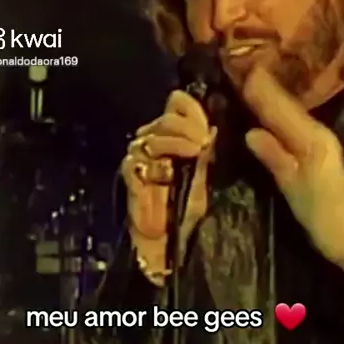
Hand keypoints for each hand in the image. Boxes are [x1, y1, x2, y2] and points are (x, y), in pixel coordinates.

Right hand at [121, 90, 215, 270]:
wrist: (169, 240)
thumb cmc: (189, 206)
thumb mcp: (207, 173)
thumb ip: (208, 148)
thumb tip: (213, 127)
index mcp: (175, 133)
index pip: (178, 103)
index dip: (191, 109)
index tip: (207, 126)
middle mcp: (155, 138)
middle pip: (167, 117)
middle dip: (188, 127)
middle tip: (203, 142)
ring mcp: (139, 155)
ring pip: (154, 136)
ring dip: (177, 142)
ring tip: (194, 153)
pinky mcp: (131, 173)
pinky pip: (140, 160)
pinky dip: (158, 165)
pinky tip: (169, 173)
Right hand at [243, 67, 343, 281]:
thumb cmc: (323, 217)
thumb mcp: (295, 191)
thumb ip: (275, 159)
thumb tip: (250, 133)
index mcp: (312, 141)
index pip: (280, 110)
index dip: (261, 90)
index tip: (241, 69)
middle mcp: (317, 132)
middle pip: (285, 104)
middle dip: (263, 86)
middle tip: (238, 65)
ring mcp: (318, 138)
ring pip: (288, 110)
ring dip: (268, 94)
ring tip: (246, 76)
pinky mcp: (315, 146)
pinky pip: (291, 120)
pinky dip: (275, 109)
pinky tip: (263, 105)